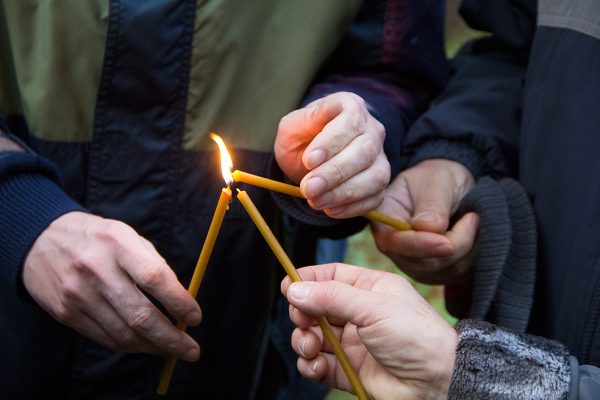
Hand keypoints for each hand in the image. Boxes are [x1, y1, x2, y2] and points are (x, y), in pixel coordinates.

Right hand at [23, 211, 201, 360]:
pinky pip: (105, 338)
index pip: (155, 278)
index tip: (196, 318)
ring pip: (123, 334)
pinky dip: (130, 345)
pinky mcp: (66, 312)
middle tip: (192, 351)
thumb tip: (183, 302)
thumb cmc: (99, 239)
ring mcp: (78, 294)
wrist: (41, 240)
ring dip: (154, 347)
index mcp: (118, 243)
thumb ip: (155, 265)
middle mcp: (96, 269)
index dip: (180, 302)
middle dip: (172, 339)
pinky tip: (146, 345)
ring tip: (172, 350)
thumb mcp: (128, 236)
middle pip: (140, 315)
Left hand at [275, 92, 389, 217]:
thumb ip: (305, 120)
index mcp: (351, 107)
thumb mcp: (293, 126)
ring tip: (315, 201)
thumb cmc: (301, 138)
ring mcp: (380, 158)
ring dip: (344, 193)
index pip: (350, 121)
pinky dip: (353, 207)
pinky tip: (330, 210)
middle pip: (365, 151)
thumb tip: (322, 116)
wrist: (308, 158)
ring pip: (376, 176)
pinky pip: (375, 198)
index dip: (331, 142)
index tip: (309, 161)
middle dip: (335, 173)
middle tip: (308, 188)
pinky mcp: (379, 184)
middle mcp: (372, 130)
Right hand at [281, 263, 456, 399]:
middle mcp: (359, 314)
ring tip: (311, 347)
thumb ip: (331, 297)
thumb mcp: (373, 307)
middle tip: (304, 321)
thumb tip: (294, 289)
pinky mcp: (349, 370)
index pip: (329, 276)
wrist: (438, 384)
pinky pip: (318, 364)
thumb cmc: (415, 337)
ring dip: (304, 341)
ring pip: (313, 336)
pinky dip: (310, 365)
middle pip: (315, 307)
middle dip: (303, 314)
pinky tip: (317, 365)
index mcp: (369, 289)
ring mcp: (353, 343)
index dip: (307, 280)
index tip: (287, 286)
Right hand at [371, 159, 478, 284]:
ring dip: (466, 249)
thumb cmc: (438, 177)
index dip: (420, 246)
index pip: (393, 242)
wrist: (452, 187)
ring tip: (472, 219)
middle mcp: (394, 246)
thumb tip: (428, 227)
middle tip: (472, 217)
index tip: (447, 243)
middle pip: (420, 263)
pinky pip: (456, 274)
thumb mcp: (435, 180)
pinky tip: (473, 235)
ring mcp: (413, 263)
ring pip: (442, 271)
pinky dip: (471, 257)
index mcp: (384, 219)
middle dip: (453, 245)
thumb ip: (431, 203)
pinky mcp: (434, 272)